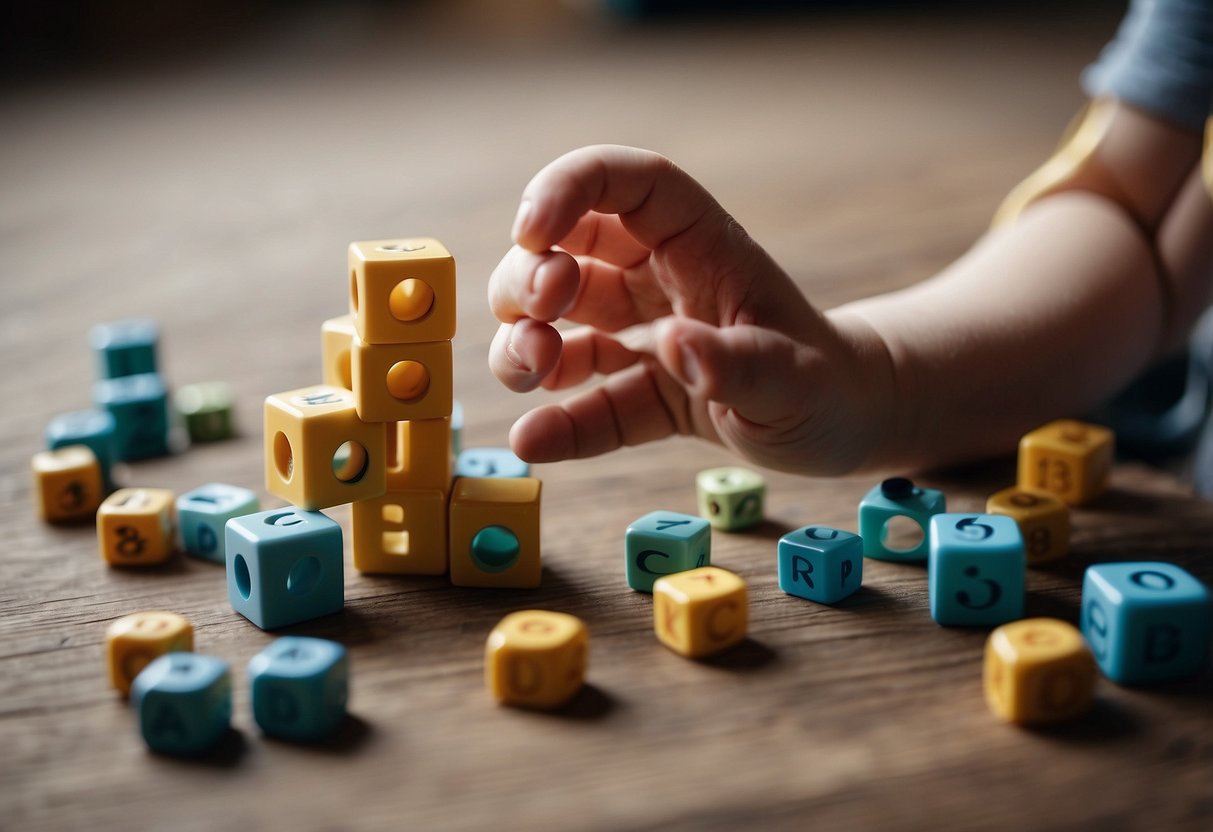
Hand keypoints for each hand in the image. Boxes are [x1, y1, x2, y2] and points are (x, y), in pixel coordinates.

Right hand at [487, 145, 894, 473]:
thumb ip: (739, 365)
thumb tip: (671, 345)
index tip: (532, 232)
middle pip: (565, 250)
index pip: (625, 184)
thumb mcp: (795, 380)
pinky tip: (532, 440)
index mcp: (699, 247)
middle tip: (544, 318)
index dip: (568, 187)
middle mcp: (659, 282)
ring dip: (523, 343)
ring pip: (556, 321)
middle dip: (530, 276)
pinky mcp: (641, 393)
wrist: (845, 427)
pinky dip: (555, 421)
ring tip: (534, 376)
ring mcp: (643, 338)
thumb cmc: (829, 387)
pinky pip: (585, 402)